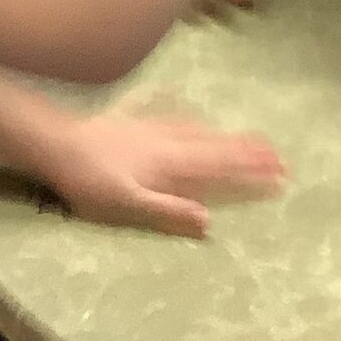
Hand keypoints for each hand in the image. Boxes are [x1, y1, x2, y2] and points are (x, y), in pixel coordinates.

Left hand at [36, 109, 286, 236]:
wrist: (59, 144)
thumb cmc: (91, 182)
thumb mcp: (128, 206)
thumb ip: (169, 212)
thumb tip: (210, 221)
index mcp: (173, 165)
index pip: (221, 167)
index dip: (251, 170)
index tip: (280, 173)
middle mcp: (171, 144)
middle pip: (219, 147)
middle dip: (250, 153)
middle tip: (281, 157)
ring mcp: (156, 131)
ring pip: (203, 133)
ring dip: (230, 138)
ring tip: (252, 141)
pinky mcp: (139, 125)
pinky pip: (179, 121)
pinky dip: (197, 123)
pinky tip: (197, 119)